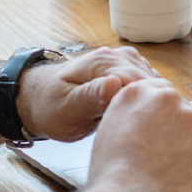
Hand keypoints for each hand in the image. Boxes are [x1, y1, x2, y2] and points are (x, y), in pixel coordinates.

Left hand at [16, 46, 159, 142]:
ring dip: (153, 104)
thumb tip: (116, 84)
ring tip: (146, 128)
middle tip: (149, 133)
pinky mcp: (125, 72)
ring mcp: (122, 63)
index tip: (149, 128)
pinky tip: (142, 118)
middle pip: (151, 82)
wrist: (37, 100)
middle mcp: (116, 57)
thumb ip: (91, 96)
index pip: (141, 82)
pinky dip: (148, 101)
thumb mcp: (67, 108)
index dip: (148, 106)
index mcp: (103, 62)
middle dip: (154, 106)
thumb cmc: (49, 106)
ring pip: (153, 84)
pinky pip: (147, 86)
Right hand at [84, 78, 191, 191]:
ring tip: (168, 180)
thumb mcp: (108, 134)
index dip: (158, 121)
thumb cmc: (112, 181)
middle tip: (160, 164)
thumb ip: (132, 119)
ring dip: (190, 155)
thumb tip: (147, 125)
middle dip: (176, 137)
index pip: (158, 96)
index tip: (156, 137)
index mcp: (139, 94)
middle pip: (182, 115)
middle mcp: (171, 101)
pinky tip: (182, 188)